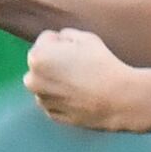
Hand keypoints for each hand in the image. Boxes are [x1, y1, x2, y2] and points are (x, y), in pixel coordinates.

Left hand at [26, 28, 148, 132]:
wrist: (118, 99)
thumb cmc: (101, 64)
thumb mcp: (84, 37)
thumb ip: (64, 35)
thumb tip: (58, 41)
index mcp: (37, 57)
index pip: (46, 40)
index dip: (63, 42)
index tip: (79, 50)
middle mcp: (33, 81)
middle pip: (42, 64)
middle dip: (54, 62)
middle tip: (79, 66)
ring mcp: (42, 100)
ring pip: (47, 84)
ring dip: (57, 81)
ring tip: (82, 81)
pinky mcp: (53, 116)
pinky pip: (54, 101)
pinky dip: (63, 98)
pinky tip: (81, 95)